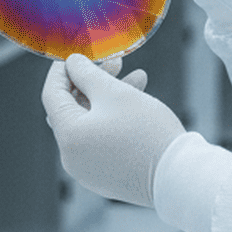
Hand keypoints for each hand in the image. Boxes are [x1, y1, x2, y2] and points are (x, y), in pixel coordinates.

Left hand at [41, 53, 184, 207]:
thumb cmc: (147, 133)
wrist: (179, 177)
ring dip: (108, 99)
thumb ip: (87, 74)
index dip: (62, 70)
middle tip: (115, 63)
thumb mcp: (115, 93)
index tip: (76, 54)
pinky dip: (112, 121)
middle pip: (72, 109)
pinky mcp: (106, 177)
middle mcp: (71, 157)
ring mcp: (88, 170)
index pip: (52, 95)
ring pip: (90, 124)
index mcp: (68, 136)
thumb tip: (72, 63)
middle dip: (92, 82)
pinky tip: (138, 103)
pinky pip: (100, 141)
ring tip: (139, 78)